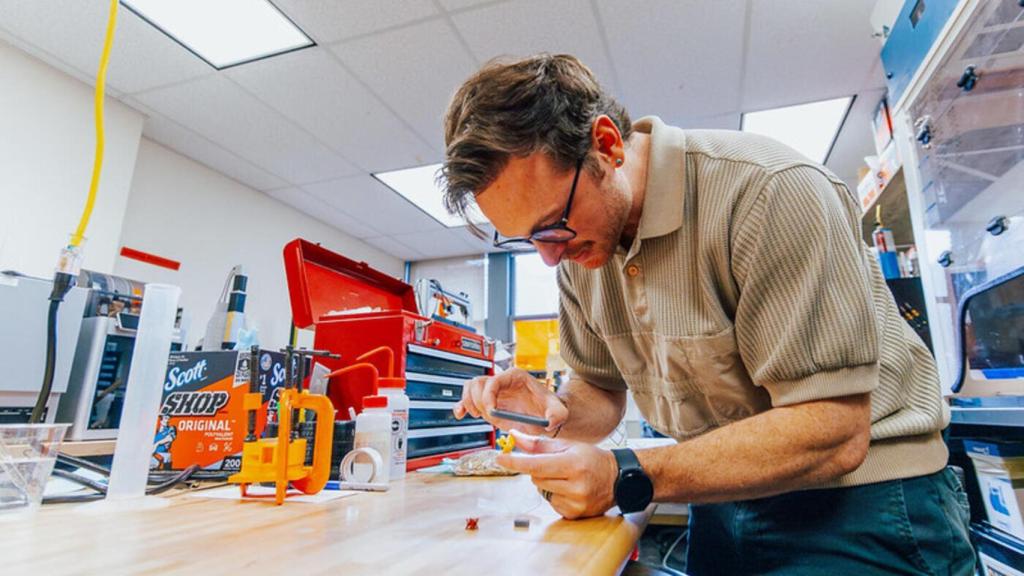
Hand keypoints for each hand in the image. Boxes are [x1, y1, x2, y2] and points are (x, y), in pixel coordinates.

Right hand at [453, 368, 567, 435]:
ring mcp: (493, 391)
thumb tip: (550, 421)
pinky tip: (461, 414)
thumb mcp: (558, 411)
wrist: (544, 415)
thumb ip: (558, 415)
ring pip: (470, 387)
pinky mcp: (487, 402)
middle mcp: (502, 382)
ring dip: (468, 401)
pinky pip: (468, 398)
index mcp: (516, 377)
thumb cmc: (549, 408)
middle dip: (478, 400)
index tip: (492, 412)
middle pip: (478, 382)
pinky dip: (462, 405)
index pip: (494, 381)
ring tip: (477, 415)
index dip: (489, 396)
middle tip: (485, 415)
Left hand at [496, 430, 616, 519]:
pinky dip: (555, 495)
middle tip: (555, 465)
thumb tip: (514, 437)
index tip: (499, 457)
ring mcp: (575, 502)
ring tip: (567, 478)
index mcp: (573, 464)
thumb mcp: (567, 446)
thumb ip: (538, 444)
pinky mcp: (574, 514)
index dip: (515, 462)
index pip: (536, 465)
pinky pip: (551, 503)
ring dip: (547, 483)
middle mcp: (575, 485)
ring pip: (541, 491)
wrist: (617, 479)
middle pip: (536, 478)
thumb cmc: (591, 459)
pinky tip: (570, 490)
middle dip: (538, 470)